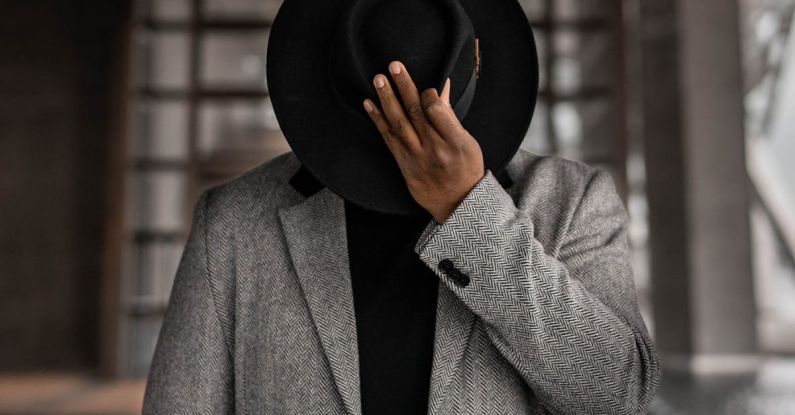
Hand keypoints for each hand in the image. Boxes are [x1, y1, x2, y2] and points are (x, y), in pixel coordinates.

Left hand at [363, 60, 484, 223]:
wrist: (456, 202)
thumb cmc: (465, 168)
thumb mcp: (467, 142)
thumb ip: (450, 116)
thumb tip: (441, 87)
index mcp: (455, 141)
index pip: (436, 109)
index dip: (428, 94)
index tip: (425, 88)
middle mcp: (435, 149)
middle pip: (415, 112)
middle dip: (403, 86)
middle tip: (393, 66)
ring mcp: (417, 157)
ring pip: (399, 123)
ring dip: (386, 99)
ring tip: (378, 79)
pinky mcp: (404, 164)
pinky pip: (388, 138)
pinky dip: (378, 120)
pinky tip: (369, 104)